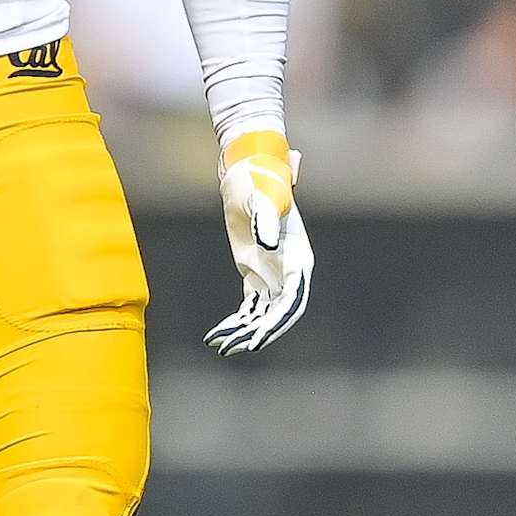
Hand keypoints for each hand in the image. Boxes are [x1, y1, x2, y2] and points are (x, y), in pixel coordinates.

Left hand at [208, 128, 312, 355]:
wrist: (248, 167)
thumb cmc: (258, 179)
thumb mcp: (261, 196)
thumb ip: (265, 218)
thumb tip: (266, 242)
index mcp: (298, 257)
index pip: (292, 299)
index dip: (276, 322)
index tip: (257, 339)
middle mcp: (290, 269)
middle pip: (277, 313)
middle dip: (257, 333)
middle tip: (232, 348)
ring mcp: (273, 271)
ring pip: (262, 313)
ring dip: (244, 331)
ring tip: (219, 345)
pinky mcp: (255, 270)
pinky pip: (249, 305)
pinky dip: (236, 320)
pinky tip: (217, 334)